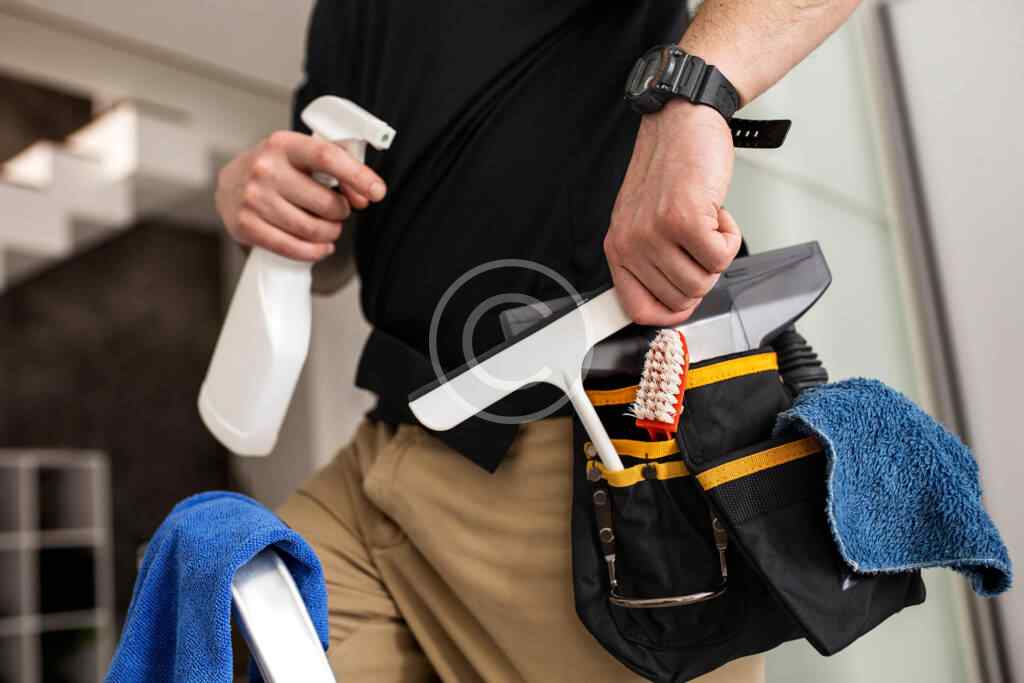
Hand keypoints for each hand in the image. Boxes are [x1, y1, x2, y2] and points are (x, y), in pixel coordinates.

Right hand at [215, 131, 387, 260]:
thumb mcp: (302, 156)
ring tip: (328, 228)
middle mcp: (265, 169)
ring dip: (330, 233)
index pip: (327, 157)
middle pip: (325, 203)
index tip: (377, 191)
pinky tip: (320, 246)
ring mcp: (253, 198)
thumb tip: (365, 196)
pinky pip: (292, 248)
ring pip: (312, 229)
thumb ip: (337, 168)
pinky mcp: (245, 226)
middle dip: (341, 213)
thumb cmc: (275, 168)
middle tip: (338, 212)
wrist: (230, 182)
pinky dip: (314, 251)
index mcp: (283, 144)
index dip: (358, 176)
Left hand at [604, 101, 741, 325]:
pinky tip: (718, 214)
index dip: (672, 312)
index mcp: (618, 249)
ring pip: (702, 283)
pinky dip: (731, 237)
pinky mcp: (684, 220)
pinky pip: (721, 258)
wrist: (682, 121)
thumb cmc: (670, 169)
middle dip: (703, 274)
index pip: (639, 310)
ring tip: (707, 223)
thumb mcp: (644, 221)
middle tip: (701, 240)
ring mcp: (655, 233)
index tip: (687, 300)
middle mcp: (631, 244)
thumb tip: (676, 304)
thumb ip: (651, 262)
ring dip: (718, 254)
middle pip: (681, 299)